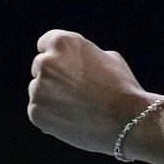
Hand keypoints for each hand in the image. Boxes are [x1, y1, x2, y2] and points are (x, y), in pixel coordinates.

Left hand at [27, 29, 150, 154]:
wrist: (127, 120)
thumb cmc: (122, 87)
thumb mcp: (108, 57)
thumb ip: (85, 55)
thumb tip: (76, 60)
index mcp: (62, 42)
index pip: (45, 44)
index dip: (57, 56)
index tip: (64, 67)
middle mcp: (46, 62)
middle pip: (40, 68)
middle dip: (53, 78)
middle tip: (73, 92)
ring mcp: (38, 88)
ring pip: (38, 91)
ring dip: (51, 97)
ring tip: (77, 109)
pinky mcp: (35, 112)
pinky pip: (38, 112)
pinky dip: (50, 117)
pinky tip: (72, 121)